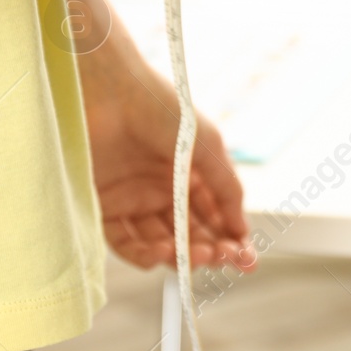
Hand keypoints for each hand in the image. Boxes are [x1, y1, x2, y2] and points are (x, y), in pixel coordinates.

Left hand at [57, 0, 254, 270]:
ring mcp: (134, 199)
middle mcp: (162, 189)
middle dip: (208, 251)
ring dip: (178, 256)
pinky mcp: (105, 206)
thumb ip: (226, 188)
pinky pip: (126, 242)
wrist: (110, 91)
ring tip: (191, 255)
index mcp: (189, 173)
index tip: (245, 259)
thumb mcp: (207, 145)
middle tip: (219, 258)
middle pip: (189, 235)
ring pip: (160, 242)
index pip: (214, 217)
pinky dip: (144, 254)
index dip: (231, 239)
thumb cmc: (161, 108)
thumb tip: (242, 231)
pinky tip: (161, 253)